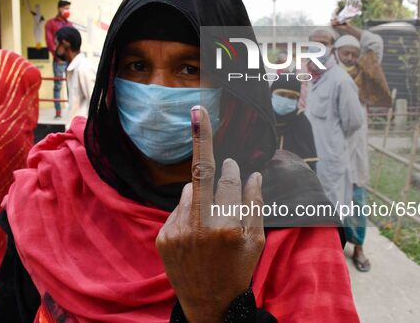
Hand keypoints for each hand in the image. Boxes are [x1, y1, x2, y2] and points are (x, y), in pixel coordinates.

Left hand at [156, 106, 264, 322]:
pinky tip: (195, 232)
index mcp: (226, 226)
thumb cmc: (238, 271)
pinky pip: (177, 210)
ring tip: (209, 220)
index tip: (208, 127)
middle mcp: (199, 226)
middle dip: (206, 151)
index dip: (228, 162)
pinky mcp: (163, 237)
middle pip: (203, 178)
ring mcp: (177, 232)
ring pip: (188, 193)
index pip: (227, 180)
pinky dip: (187, 211)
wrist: (207, 304)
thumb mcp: (256, 241)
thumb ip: (255, 205)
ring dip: (200, 194)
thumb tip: (253, 174)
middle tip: (201, 117)